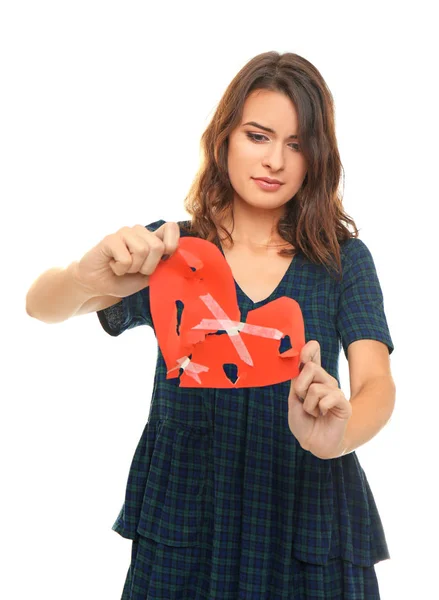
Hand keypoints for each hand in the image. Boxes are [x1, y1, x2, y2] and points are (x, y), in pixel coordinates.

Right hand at [73, 222, 179, 297]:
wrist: (98, 285)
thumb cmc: (124, 280)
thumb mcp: (149, 277)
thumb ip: (163, 266)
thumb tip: (174, 259)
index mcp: (152, 238)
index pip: (171, 227)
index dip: (172, 243)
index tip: (164, 259)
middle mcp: (140, 232)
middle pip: (158, 246)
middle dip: (148, 267)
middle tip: (135, 270)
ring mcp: (125, 232)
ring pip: (142, 250)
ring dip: (133, 268)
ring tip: (123, 267)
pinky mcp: (111, 239)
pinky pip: (126, 258)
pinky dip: (120, 269)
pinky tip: (113, 266)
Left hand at [288, 340, 351, 458]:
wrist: (314, 443)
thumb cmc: (304, 423)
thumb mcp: (294, 400)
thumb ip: (297, 381)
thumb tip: (302, 362)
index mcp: (311, 380)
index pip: (313, 359)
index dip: (311, 349)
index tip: (311, 344)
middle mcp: (324, 382)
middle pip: (311, 368)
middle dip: (300, 387)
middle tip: (303, 401)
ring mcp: (335, 391)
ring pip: (315, 387)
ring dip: (308, 405)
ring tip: (313, 413)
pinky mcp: (343, 403)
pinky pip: (328, 397)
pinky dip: (320, 409)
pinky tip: (323, 415)